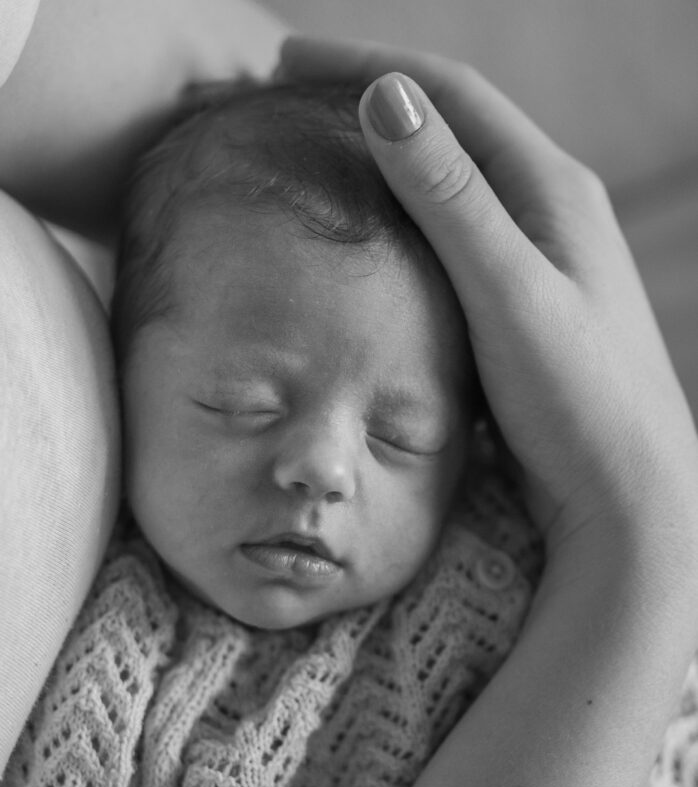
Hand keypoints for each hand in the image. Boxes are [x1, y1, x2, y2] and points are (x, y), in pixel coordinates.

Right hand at [279, 38, 697, 565]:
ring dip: (382, 169)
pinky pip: (447, 249)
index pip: (454, 97)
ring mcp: (532, 265)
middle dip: (370, 108)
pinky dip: (398, 231)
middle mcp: (547, 215)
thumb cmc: (580, 400)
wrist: (623, 497)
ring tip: (313, 162)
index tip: (288, 61)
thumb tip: (386, 97)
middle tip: (288, 104)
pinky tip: (362, 246)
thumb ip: (450, 199)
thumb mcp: (510, 292)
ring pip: (445, 194)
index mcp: (553, 190)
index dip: (370, 67)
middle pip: (449, 135)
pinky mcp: (515, 313)